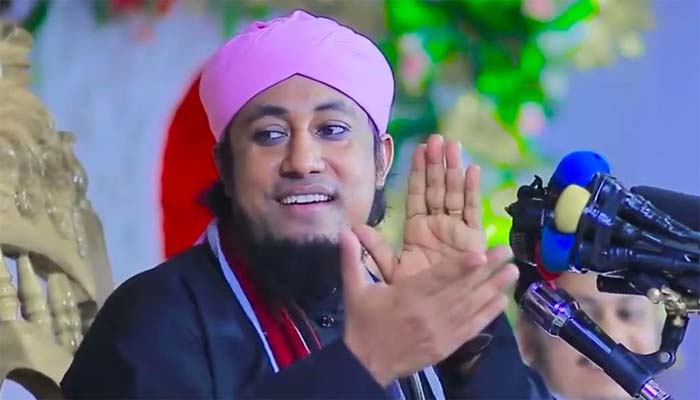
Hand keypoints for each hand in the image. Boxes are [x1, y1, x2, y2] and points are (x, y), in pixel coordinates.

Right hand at [341, 231, 516, 386]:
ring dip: (494, 289)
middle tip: (508, 251)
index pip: (437, 280)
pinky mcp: (447, 346)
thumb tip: (345, 232)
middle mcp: (427, 314)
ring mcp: (440, 332)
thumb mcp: (354, 291)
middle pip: (462, 290)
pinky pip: (471, 328)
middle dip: (487, 271)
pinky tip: (503, 301)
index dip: (459, 267)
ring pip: (471, 307)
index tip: (480, 255)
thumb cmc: (362, 323)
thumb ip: (351, 260)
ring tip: (513, 272)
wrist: (366, 365)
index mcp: (406, 298)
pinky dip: (488, 315)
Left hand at [354, 134, 486, 282]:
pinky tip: (472, 170)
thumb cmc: (412, 293)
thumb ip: (374, 249)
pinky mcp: (473, 238)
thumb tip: (353, 230)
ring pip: (454, 193)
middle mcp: (437, 225)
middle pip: (437, 187)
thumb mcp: (390, 269)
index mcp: (416, 229)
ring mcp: (455, 229)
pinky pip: (472, 210)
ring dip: (454, 169)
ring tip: (453, 146)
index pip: (417, 193)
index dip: (418, 171)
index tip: (418, 148)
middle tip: (438, 138)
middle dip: (437, 163)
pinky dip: (473, 190)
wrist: (435, 314)